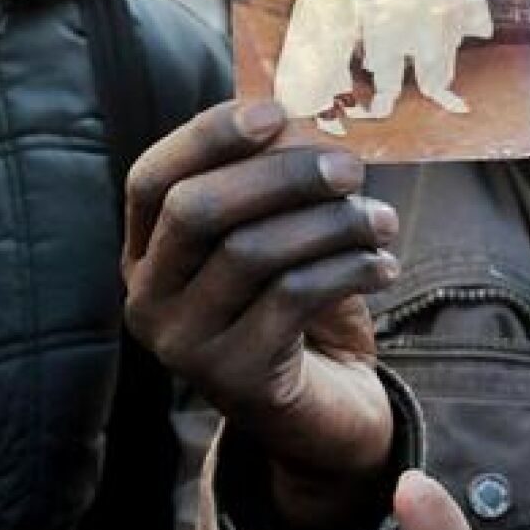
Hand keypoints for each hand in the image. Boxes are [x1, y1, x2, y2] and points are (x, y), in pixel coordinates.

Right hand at [123, 100, 399, 527]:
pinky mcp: (237, 379)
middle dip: (278, 176)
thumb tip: (297, 124)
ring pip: (252, 253)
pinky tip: (384, 265)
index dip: (206, 137)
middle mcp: (148, 302)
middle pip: (196, 210)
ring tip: (383, 220)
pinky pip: (293, 298)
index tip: (276, 111)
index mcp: (145, 257)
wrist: (324, 417)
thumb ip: (273, 187)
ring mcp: (186, 346)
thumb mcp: (277, 242)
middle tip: (349, 168)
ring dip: (330, 224)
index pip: (151, 180)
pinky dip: (348, 269)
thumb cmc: (297, 315)